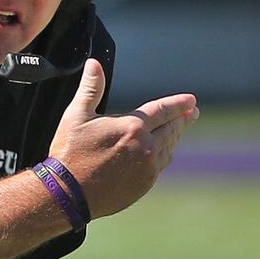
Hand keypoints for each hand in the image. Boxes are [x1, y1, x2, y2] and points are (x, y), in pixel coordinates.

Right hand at [48, 59, 198, 218]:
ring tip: (176, 130)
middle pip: (171, 129)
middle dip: (183, 119)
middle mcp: (146, 147)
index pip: (163, 110)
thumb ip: (91, 88)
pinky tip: (161, 153)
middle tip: (192, 113)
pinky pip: (160, 166)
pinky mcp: (143, 185)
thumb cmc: (70, 152)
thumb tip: (94, 63)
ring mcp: (147, 168)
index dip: (179, 104)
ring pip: (168, 148)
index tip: (192, 101)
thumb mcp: (77, 115)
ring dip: (173, 137)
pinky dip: (163, 155)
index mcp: (132, 126)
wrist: (67, 194)